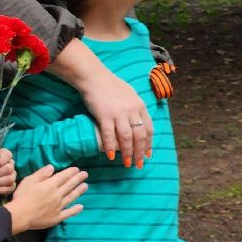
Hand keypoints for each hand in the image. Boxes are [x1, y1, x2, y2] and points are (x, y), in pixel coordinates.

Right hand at [5, 164, 87, 233]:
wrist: (21, 215)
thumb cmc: (22, 196)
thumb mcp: (29, 181)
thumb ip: (41, 174)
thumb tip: (52, 167)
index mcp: (50, 185)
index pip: (63, 177)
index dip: (70, 172)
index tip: (77, 169)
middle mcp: (57, 195)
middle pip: (69, 186)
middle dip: (77, 179)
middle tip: (85, 174)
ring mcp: (58, 207)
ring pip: (71, 197)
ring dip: (79, 191)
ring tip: (86, 186)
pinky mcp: (57, 217)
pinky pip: (68, 213)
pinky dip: (75, 210)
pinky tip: (81, 207)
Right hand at [53, 41, 153, 166]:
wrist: (93, 77)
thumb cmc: (109, 84)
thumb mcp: (129, 94)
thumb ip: (135, 107)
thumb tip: (138, 120)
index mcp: (140, 105)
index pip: (148, 128)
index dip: (149, 143)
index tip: (148, 154)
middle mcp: (132, 111)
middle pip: (139, 136)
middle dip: (140, 152)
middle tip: (139, 164)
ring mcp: (118, 113)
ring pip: (126, 138)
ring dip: (127, 152)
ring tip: (127, 163)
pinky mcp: (104, 115)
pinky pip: (109, 134)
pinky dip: (110, 147)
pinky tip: (111, 156)